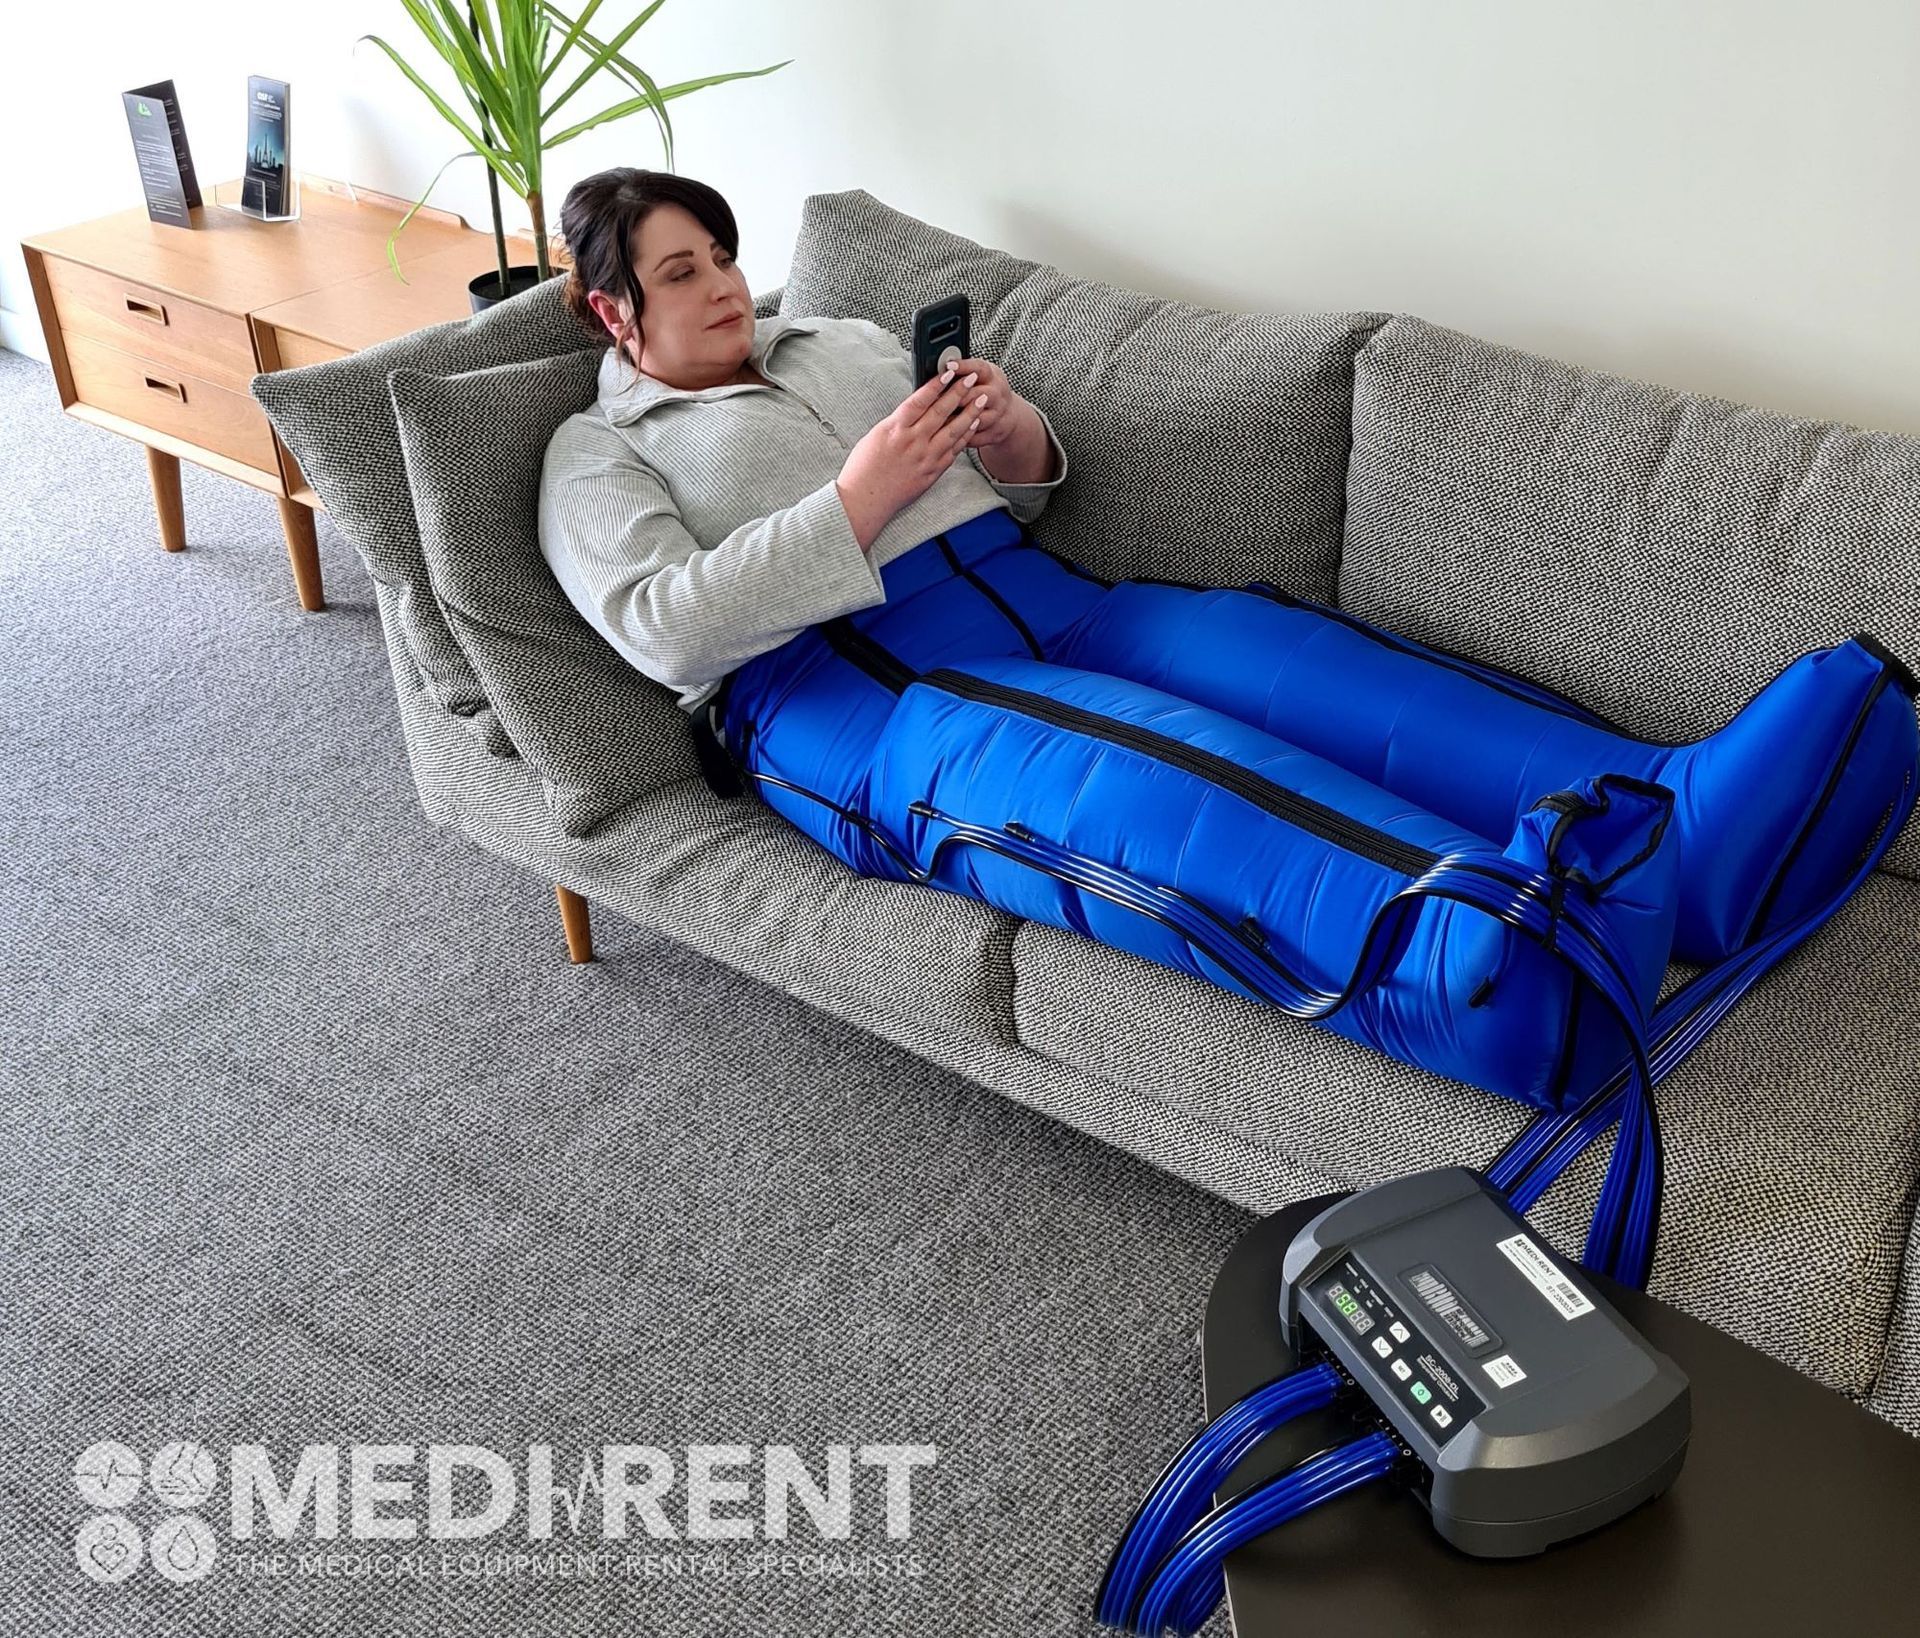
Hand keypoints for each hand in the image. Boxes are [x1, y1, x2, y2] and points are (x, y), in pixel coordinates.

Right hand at [835, 362, 988, 549]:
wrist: (865, 500)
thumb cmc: (864, 468)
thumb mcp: (876, 435)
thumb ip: (898, 421)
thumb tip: (916, 407)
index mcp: (895, 429)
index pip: (920, 400)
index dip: (936, 384)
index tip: (949, 372)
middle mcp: (913, 442)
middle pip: (941, 411)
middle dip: (959, 392)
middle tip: (972, 379)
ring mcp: (925, 458)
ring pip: (954, 430)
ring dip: (970, 413)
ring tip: (981, 399)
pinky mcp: (932, 473)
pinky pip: (954, 451)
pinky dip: (965, 437)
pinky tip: (973, 426)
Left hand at [939, 357, 1027, 457]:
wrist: (1006, 414)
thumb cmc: (984, 390)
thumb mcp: (978, 375)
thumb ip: (961, 373)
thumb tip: (937, 370)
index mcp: (991, 376)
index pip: (979, 368)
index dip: (963, 366)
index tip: (948, 366)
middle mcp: (997, 395)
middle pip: (977, 394)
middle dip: (956, 396)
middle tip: (935, 397)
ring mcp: (997, 415)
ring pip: (976, 418)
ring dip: (955, 419)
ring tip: (937, 419)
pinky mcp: (993, 433)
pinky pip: (974, 436)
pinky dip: (959, 436)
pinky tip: (945, 435)